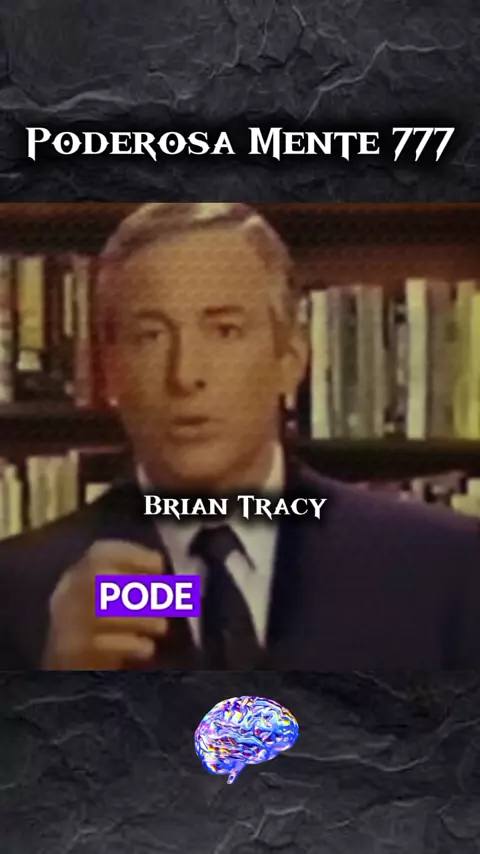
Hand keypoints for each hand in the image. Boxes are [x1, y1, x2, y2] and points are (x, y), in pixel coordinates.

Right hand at [42, 540, 167, 669]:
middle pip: (95, 579)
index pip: (97, 554)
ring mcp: (64, 626)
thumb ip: (132, 582)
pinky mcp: (70, 654)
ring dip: (139, 618)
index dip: (131, 554)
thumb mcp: (112, 601)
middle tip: (163, 598)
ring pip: (100, 613)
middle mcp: (64, 597)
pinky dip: (130, 644)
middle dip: (135, 585)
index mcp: (74, 577)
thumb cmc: (103, 632)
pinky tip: (147, 648)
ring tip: (161, 626)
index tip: (159, 563)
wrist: (73, 677)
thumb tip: (160, 567)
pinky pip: (101, 645)